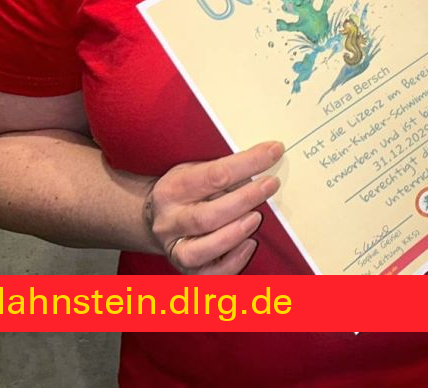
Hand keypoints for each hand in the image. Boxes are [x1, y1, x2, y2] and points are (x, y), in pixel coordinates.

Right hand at [142, 141, 283, 273]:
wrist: (153, 219)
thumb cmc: (186, 190)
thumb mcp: (195, 170)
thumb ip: (225, 169)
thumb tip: (266, 158)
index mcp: (173, 189)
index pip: (213, 175)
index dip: (248, 163)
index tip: (274, 151)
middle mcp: (169, 221)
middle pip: (206, 216)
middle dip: (244, 200)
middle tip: (271, 185)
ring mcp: (175, 248)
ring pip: (201, 250)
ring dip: (235, 233)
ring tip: (257, 218)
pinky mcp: (184, 269)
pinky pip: (207, 275)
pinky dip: (231, 263)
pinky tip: (249, 245)